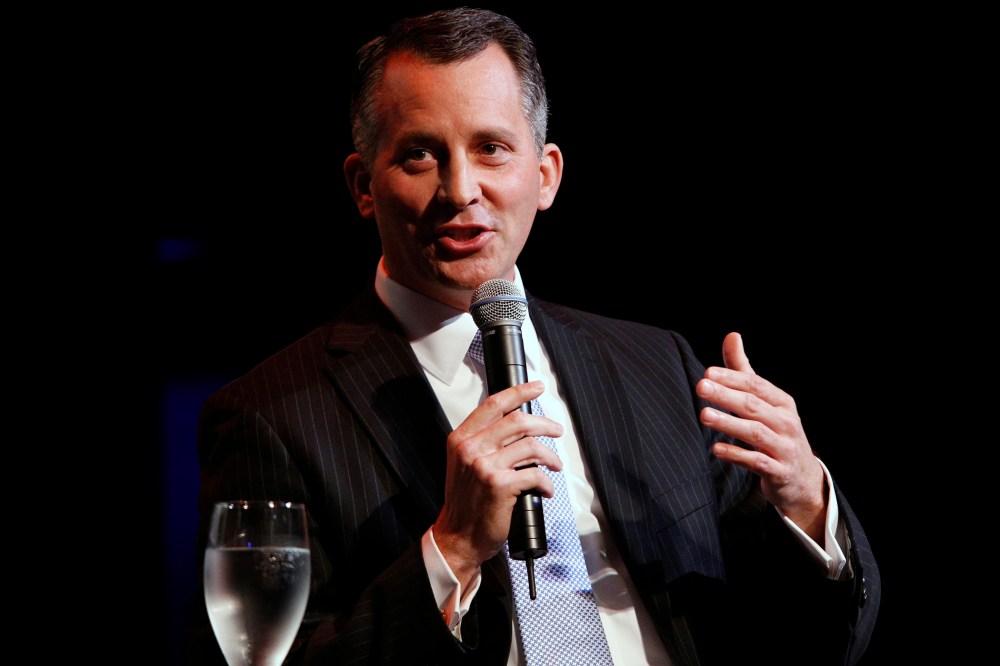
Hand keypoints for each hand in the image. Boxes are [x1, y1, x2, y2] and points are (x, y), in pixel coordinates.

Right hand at [432, 380, 562, 587]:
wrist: (458, 536)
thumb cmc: (466, 502)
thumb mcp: (465, 463)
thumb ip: (484, 441)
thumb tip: (518, 424)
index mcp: (461, 439)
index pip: (494, 404)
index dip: (519, 392)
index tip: (536, 387)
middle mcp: (471, 448)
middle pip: (518, 421)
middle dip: (545, 424)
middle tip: (557, 430)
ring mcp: (485, 466)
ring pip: (531, 446)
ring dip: (550, 456)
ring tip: (555, 465)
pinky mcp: (500, 485)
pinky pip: (535, 475)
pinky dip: (546, 483)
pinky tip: (546, 489)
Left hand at [697, 332, 826, 541]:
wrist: (801, 477)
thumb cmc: (776, 430)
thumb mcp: (765, 401)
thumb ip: (744, 371)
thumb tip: (732, 335)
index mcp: (782, 402)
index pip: (756, 385)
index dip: (732, 377)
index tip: (707, 372)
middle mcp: (786, 422)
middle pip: (753, 406)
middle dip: (726, 395)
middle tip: (700, 387)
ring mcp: (784, 447)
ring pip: (755, 433)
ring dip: (728, 423)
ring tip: (704, 415)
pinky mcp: (779, 471)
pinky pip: (757, 462)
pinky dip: (737, 455)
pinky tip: (716, 449)